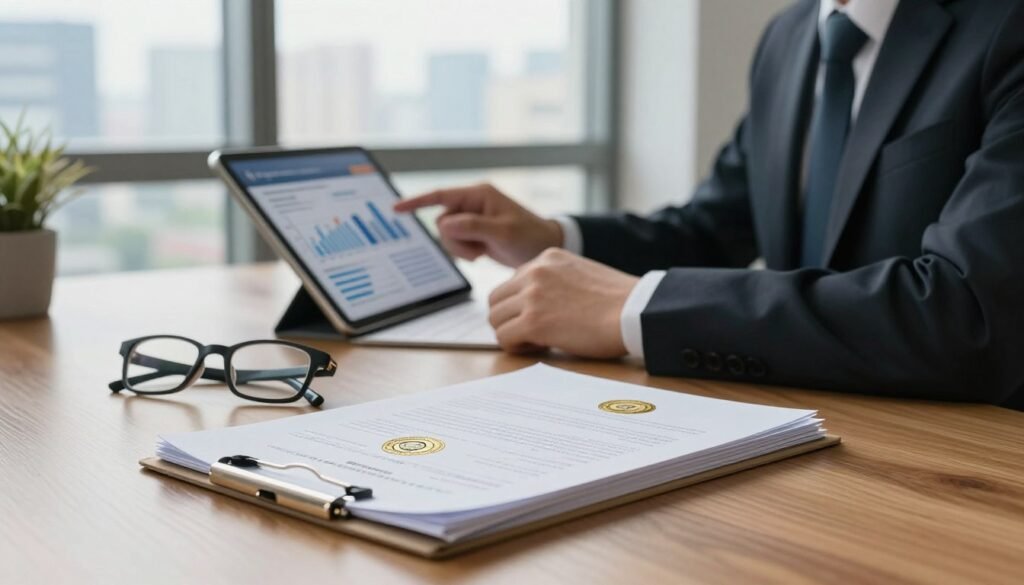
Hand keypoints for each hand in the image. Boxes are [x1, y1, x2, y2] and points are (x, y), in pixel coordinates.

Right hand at [394, 183, 563, 266]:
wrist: (544, 247)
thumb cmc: (529, 236)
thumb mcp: (503, 232)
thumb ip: (473, 227)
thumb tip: (444, 224)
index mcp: (479, 195)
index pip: (440, 196)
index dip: (417, 202)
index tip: (396, 208)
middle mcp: (473, 203)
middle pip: (442, 221)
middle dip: (455, 239)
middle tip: (477, 249)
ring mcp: (472, 218)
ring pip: (447, 235)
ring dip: (461, 248)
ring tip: (482, 251)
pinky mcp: (474, 232)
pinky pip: (456, 243)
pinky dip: (465, 252)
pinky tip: (483, 253)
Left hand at [488, 248, 638, 357]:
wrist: (636, 311)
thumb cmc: (618, 301)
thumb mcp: (581, 274)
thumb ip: (555, 281)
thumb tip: (538, 304)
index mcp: (547, 258)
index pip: (512, 282)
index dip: (520, 305)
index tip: (539, 318)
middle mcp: (535, 272)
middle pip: (496, 300)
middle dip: (509, 319)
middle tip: (531, 333)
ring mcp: (532, 296)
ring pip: (495, 319)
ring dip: (512, 333)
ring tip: (538, 341)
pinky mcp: (534, 321)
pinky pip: (504, 338)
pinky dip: (517, 347)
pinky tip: (541, 347)